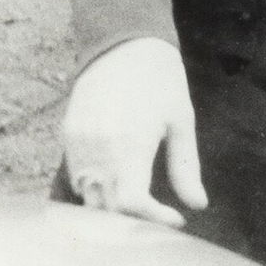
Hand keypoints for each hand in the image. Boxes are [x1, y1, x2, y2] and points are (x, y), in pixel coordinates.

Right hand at [61, 37, 206, 227]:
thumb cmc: (160, 81)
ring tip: (141, 206)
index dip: (151, 219)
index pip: (129, 203)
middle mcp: (97, 148)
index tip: (175, 219)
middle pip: (104, 208)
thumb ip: (186, 167)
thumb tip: (198, 205)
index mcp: (130, 143)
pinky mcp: (67, 136)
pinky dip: (94, 191)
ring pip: (86, 198)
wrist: (123, 44)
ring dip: (111, 210)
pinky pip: (75, 178)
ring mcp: (77, 143)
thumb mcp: (182, 121)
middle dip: (133, 221)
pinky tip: (118, 186)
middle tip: (160, 217)